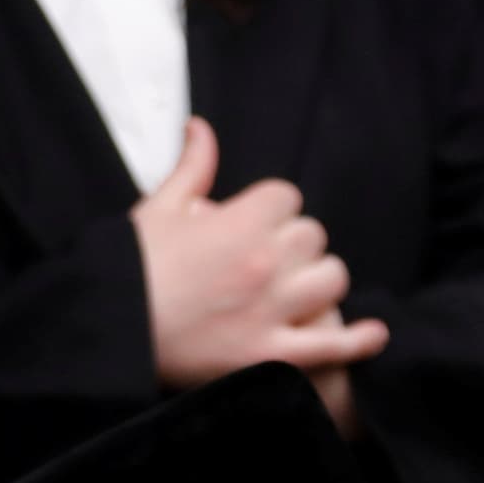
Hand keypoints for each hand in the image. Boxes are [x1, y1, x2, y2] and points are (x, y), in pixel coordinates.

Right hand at [131, 117, 391, 389]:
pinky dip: (358, 342)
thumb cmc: (128, 268)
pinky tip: (373, 334)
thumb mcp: (156, 209)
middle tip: (269, 259)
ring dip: (319, 281)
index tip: (256, 223)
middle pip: (313, 236)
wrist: (110, 331)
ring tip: (299, 290)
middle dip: (295, 244)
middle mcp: (264, 263)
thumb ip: (192, 167)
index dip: (274, 208)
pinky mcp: (270, 356)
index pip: (288, 196)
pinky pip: (331, 346)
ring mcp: (271, 311)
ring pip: (331, 279)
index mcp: (238, 222)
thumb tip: (201, 127)